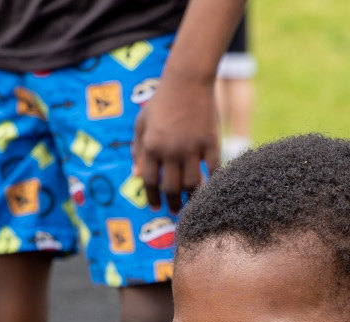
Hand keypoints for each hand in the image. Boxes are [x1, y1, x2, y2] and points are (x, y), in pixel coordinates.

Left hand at [132, 72, 219, 210]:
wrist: (187, 81)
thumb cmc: (162, 102)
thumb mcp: (142, 123)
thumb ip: (137, 149)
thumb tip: (136, 175)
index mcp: (151, 146)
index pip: (150, 182)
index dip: (152, 198)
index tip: (155, 207)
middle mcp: (171, 150)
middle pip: (171, 188)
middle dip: (172, 204)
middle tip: (174, 210)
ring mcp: (192, 147)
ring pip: (192, 184)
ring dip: (191, 198)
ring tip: (190, 202)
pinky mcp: (211, 143)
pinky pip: (213, 171)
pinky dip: (212, 182)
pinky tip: (209, 187)